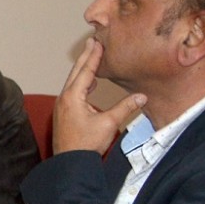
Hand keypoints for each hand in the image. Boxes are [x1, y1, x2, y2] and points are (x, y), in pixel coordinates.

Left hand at [54, 38, 145, 154]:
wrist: (70, 162)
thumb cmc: (86, 144)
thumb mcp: (109, 123)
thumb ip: (125, 108)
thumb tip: (141, 96)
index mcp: (73, 97)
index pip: (85, 72)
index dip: (93, 57)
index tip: (98, 42)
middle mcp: (65, 98)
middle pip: (76, 73)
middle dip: (86, 57)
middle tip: (91, 41)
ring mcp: (63, 105)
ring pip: (74, 81)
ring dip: (83, 69)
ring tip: (91, 56)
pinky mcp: (65, 112)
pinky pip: (73, 91)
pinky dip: (82, 82)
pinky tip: (89, 82)